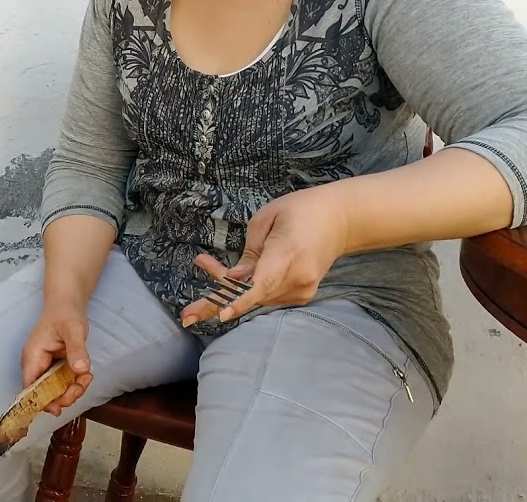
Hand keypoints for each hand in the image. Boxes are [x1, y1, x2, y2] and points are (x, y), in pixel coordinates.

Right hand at [21, 298, 92, 415]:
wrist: (67, 302)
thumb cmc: (66, 312)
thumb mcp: (74, 329)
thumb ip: (77, 349)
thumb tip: (80, 370)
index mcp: (33, 357)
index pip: (30, 388)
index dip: (41, 402)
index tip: (59, 409)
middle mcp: (35, 364)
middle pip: (43, 394)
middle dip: (63, 395)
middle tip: (81, 385)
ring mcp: (44, 366)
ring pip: (55, 390)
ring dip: (72, 389)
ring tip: (87, 377)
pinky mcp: (54, 366)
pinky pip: (62, 383)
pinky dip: (74, 383)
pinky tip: (85, 374)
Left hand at [180, 185, 348, 326]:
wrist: (340, 220)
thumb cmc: (300, 210)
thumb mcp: (267, 218)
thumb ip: (249, 252)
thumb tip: (233, 279)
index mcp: (287, 252)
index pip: (262, 283)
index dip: (240, 300)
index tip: (222, 313)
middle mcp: (297, 277)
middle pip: (252, 294)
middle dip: (218, 298)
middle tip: (186, 315)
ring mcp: (302, 289)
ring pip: (257, 297)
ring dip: (230, 288)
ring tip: (205, 264)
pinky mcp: (302, 294)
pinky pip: (267, 296)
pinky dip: (248, 289)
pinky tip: (236, 273)